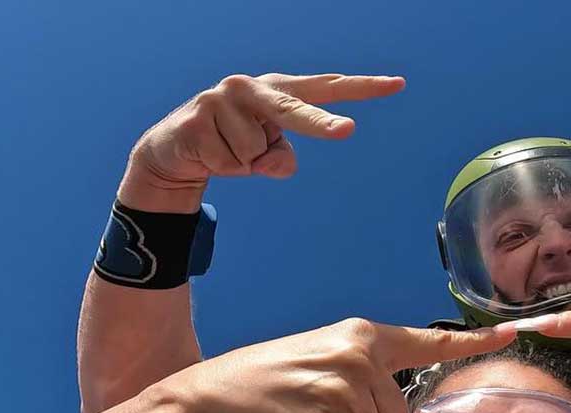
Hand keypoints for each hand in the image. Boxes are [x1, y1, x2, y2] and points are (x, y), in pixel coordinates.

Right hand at [119, 72, 405, 209]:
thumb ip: (280, 160)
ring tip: (225, 151)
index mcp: (277, 91)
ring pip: (256, 153)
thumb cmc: (232, 148)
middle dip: (321, 123)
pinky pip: (231, 163)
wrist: (174, 151)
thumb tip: (281, 163)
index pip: (326, 87)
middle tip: (349, 131)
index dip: (362, 87)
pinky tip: (208, 154)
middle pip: (295, 111)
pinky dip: (224, 169)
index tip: (396, 84)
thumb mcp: (264, 158)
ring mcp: (222, 99)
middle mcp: (252, 88)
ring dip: (244, 164)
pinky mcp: (197, 118)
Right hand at [168, 319, 514, 412]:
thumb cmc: (270, 378)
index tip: (516, 332)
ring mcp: (342, 397)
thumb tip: (399, 398)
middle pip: (401, 411)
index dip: (474, 342)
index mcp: (362, 334)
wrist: (212, 395)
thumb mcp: (323, 352)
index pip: (427, 342)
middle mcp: (357, 359)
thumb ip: (367, 364)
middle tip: (324, 410)